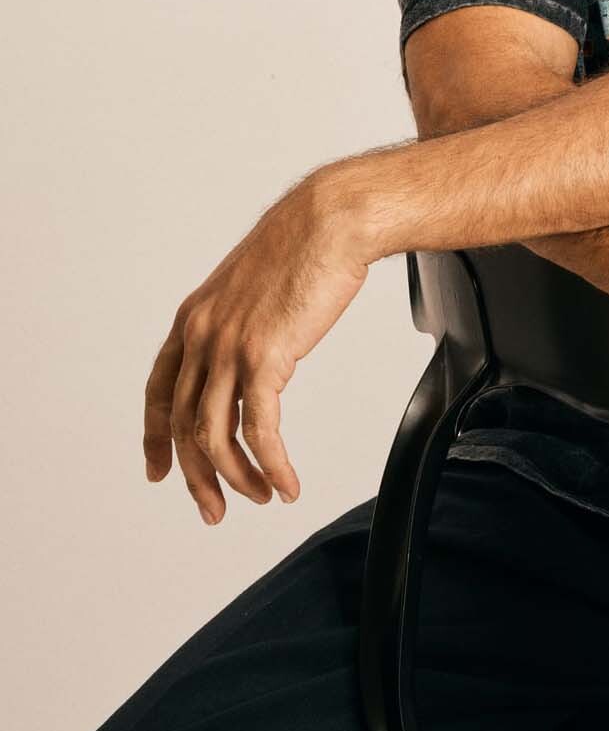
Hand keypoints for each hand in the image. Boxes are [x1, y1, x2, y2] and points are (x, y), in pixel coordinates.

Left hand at [142, 168, 370, 523]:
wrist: (331, 220)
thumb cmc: (305, 243)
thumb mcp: (254, 286)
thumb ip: (242, 322)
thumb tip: (255, 353)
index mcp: (194, 317)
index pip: (158, 389)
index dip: (155, 436)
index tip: (159, 471)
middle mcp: (201, 335)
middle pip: (182, 425)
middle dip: (196, 476)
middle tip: (213, 510)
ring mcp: (228, 347)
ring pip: (215, 436)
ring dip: (237, 477)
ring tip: (260, 496)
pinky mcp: (264, 357)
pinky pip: (259, 431)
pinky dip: (272, 465)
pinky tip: (287, 482)